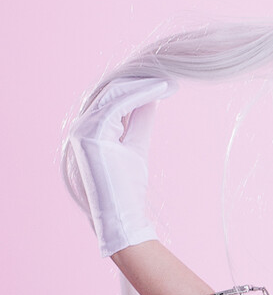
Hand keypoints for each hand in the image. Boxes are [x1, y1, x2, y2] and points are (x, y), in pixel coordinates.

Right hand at [66, 72, 175, 255]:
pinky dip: (140, 94)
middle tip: (168, 78)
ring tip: (168, 83)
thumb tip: (151, 97)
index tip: (164, 83)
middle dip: (141, 82)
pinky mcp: (90, 133)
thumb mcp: (136, 146)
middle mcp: (81, 126)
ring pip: (114, 94)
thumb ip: (139, 121)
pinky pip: (118, 104)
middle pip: (111, 92)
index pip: (112, 99)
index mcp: (89, 129)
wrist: (121, 216)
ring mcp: (82, 129)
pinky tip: (160, 90)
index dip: (137, 87)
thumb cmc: (126, 188)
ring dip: (143, 85)